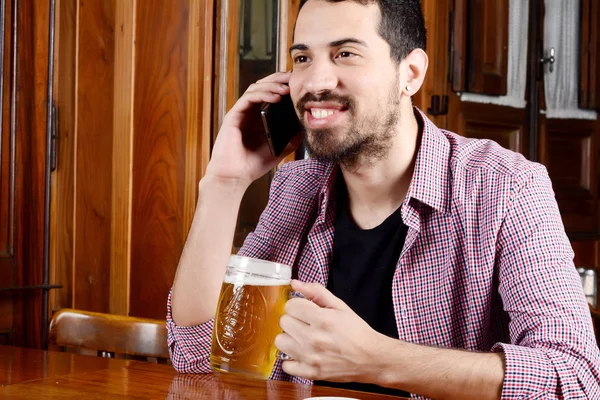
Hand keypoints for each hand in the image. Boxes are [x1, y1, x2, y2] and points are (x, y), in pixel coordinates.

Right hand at [205, 72, 302, 187]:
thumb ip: (290, 140)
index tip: (298, 83)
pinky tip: (275, 96)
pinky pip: (247, 99)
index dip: (283, 85)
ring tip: (286, 88)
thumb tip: (305, 128)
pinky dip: (261, 94)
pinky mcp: (233, 116)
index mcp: (259, 118)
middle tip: (293, 77)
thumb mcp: (279, 150)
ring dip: (271, 85)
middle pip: (263, 86)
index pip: (271, 94)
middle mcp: (249, 112)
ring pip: (255, 88)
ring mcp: (241, 113)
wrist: (235, 177)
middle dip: (278, 79)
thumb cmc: (253, 165)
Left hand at [275, 280, 386, 382]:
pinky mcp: (310, 373)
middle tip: (306, 324)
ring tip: (302, 338)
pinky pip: (285, 365)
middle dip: (294, 320)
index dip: (297, 305)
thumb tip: (295, 283)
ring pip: (280, 341)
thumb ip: (316, 292)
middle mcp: (314, 338)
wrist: (371, 358)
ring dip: (290, 338)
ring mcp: (310, 357)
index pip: (290, 306)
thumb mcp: (340, 306)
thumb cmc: (357, 331)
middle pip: (284, 322)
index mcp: (322, 319)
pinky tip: (302, 354)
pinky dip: (292, 360)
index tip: (304, 310)